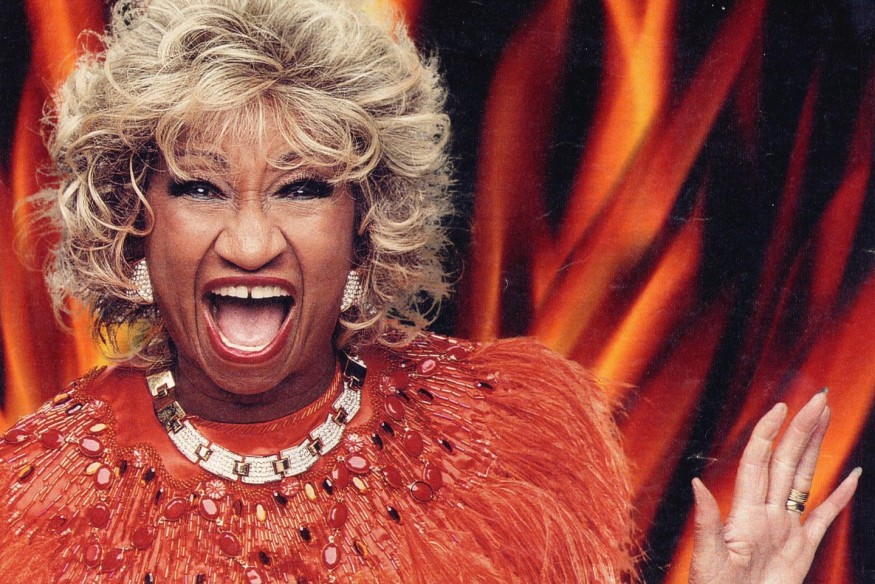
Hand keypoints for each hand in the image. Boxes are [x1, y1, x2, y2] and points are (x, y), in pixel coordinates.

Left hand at [689, 391, 860, 583]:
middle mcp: (767, 513)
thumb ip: (706, 521)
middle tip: (819, 399)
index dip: (768, 433)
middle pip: (787, 462)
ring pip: (804, 479)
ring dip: (816, 449)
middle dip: (802, 429)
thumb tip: (695, 483)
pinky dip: (840, 497)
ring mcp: (786, 528)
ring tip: (827, 419)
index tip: (781, 406)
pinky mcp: (802, 550)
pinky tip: (851, 476)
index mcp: (745, 512)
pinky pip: (824, 517)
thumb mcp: (708, 557)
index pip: (758, 461)